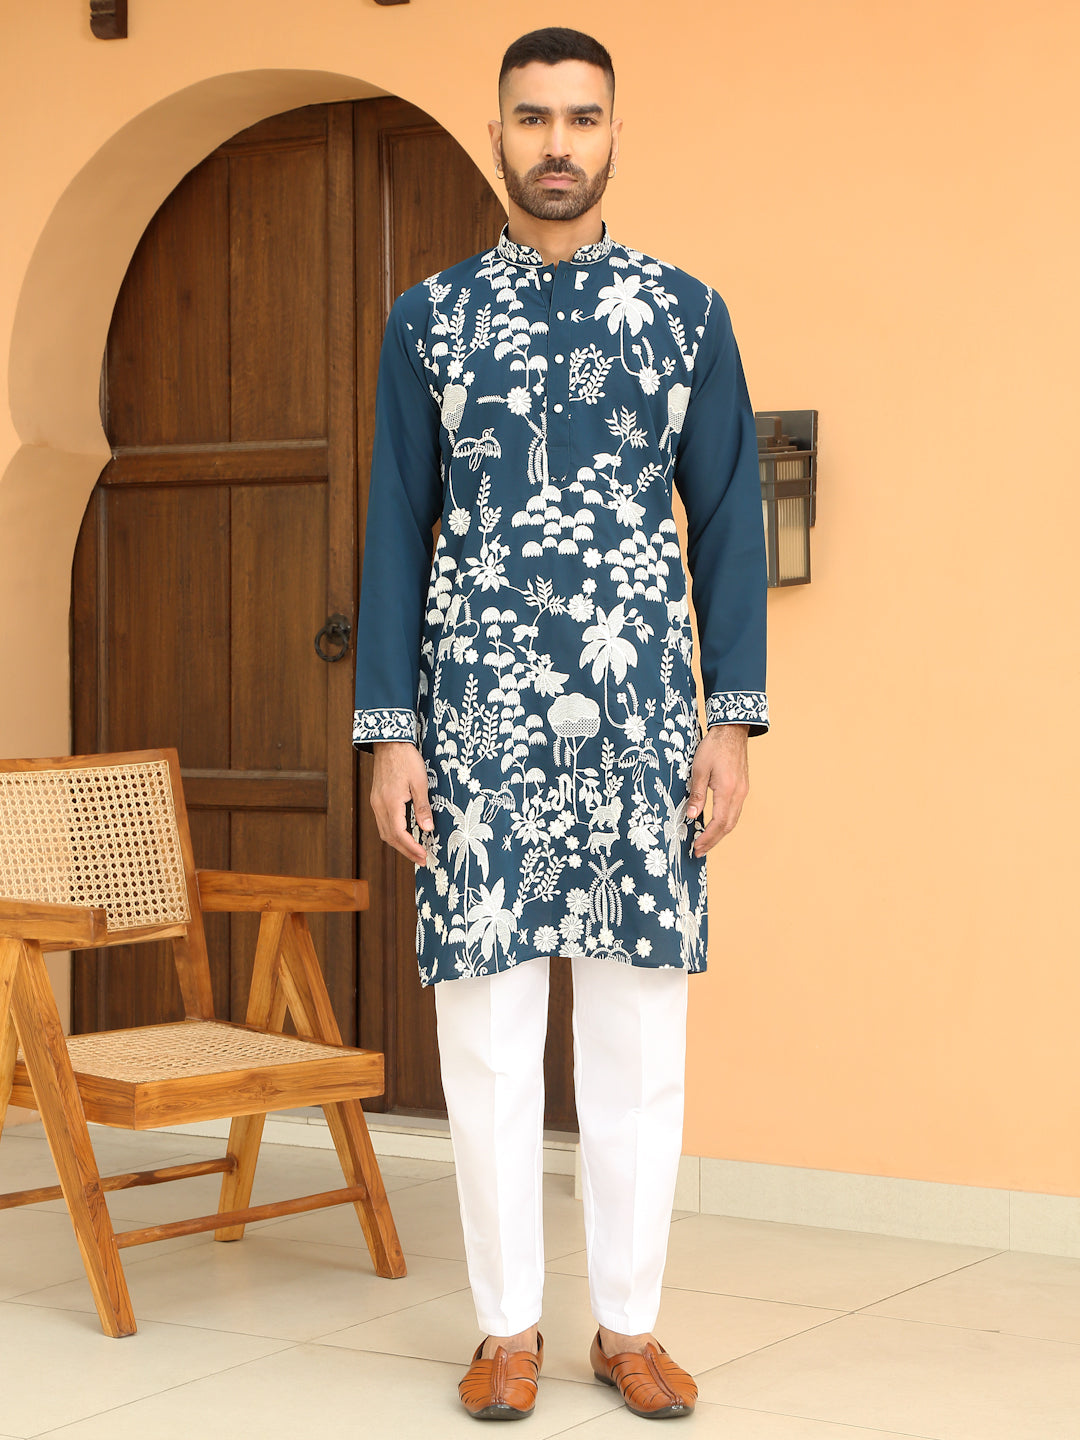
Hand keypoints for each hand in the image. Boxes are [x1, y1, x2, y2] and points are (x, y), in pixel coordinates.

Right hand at [370, 742, 432, 864]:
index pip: (400, 834)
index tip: (424, 856)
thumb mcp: (420, 782)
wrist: (390, 743)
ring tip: (414, 852)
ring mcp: (376, 803)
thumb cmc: (406, 759)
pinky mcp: (377, 799)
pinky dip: (393, 833)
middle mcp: (379, 806)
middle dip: (406, 851)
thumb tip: (427, 829)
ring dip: (399, 844)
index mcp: (391, 803)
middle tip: (421, 860)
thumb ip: (422, 807)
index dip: (412, 848)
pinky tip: (404, 835)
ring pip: (384, 832)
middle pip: (390, 837)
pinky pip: (383, 823)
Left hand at [685, 724, 749, 856]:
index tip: (696, 847)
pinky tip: (715, 825)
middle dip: (713, 840)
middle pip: (728, 826)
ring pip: (733, 820)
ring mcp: (743, 791)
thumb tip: (691, 816)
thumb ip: (696, 794)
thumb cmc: (713, 747)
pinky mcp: (743, 787)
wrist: (732, 731)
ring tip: (705, 842)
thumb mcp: (699, 769)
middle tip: (699, 851)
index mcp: (727, 790)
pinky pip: (735, 811)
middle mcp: (739, 794)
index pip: (718, 822)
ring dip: (720, 833)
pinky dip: (725, 822)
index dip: (707, 837)